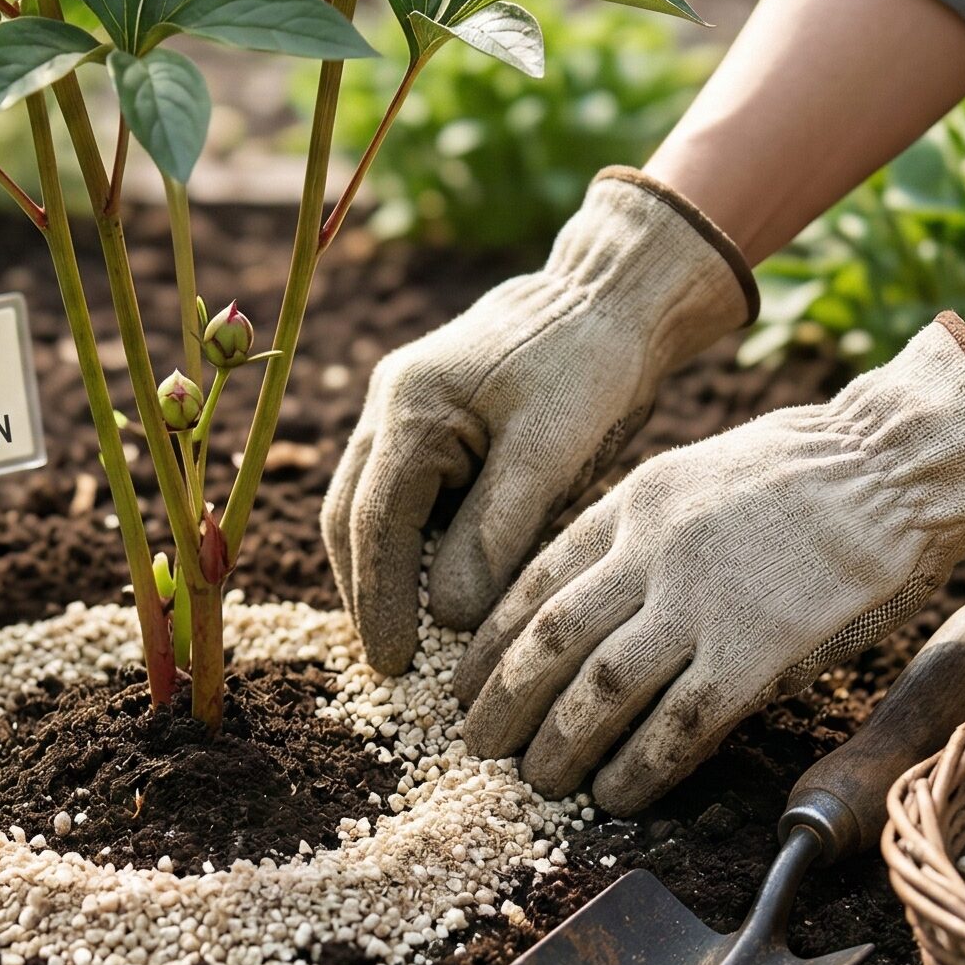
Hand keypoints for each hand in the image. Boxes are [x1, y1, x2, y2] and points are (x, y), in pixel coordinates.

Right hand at [322, 168, 755, 673]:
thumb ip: (496, 531)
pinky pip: (403, 494)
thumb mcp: (551, 450)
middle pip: (351, 518)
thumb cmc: (591, 365)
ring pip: (369, 508)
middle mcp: (391, 405)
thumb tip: (448, 616)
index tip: (396, 666)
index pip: (374, 524)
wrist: (613, 297)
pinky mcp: (430, 418)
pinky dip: (413, 545)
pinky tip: (441, 588)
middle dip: (368, 594)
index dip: (381, 601)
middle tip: (394, 665)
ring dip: (385, 572)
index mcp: (411, 406)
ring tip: (412, 639)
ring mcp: (403, 408)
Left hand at [454, 316, 964, 812]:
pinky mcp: (758, 650)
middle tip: (478, 745)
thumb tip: (590, 593)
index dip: (490, 642)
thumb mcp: (693, 473)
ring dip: (561, 745)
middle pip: (548, 641)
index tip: (464, 679)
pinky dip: (639, 767)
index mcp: (631, 503)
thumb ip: (639, 531)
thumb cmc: (804, 470)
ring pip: (600, 689)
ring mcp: (702, 602)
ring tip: (540, 782)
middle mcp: (651, 552)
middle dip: (503, 702)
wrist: (895, 465)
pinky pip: (679, 724)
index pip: (531, 582)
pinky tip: (616, 796)